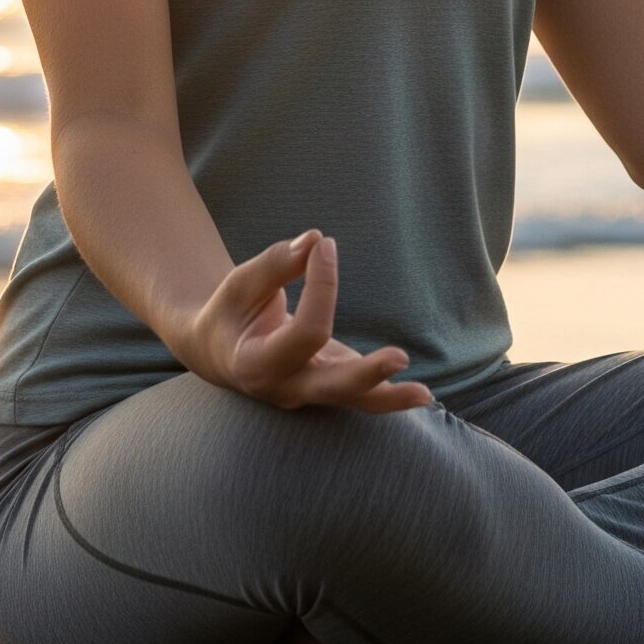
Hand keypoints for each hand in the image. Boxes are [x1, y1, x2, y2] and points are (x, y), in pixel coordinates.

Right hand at [184, 230, 435, 411]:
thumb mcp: (239, 284)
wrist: (218, 351)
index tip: (323, 246)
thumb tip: (316, 241)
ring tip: (425, 393)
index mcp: (257, 364)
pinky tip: (421, 393)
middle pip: (333, 387)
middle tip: (400, 357)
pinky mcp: (330, 383)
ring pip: (355, 401)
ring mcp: (311, 392)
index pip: (307, 331)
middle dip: (367, 374)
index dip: (323, 285)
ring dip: (391, 397)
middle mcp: (286, 388)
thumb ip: (276, 264)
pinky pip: (363, 395)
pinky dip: (391, 394)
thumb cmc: (230, 312)